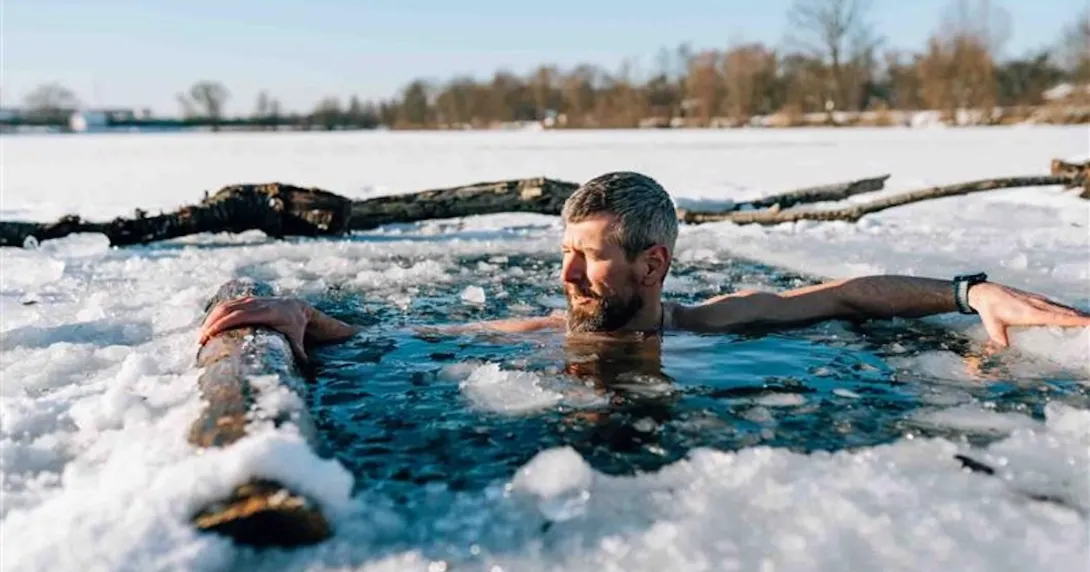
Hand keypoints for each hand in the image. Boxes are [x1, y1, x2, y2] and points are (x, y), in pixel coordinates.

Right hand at [199, 296, 312, 360]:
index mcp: (267, 312)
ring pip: (224, 305)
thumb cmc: (296, 328)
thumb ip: (299, 353)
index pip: (239, 316)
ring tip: (201, 337)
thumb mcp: (298, 340)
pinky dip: (215, 315)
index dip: (221, 324)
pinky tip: (207, 328)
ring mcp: (250, 300)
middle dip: (211, 324)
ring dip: (210, 319)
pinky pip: (226, 304)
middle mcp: (257, 303)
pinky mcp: (245, 300)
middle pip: (227, 310)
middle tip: (200, 342)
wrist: (297, 308)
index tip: (208, 336)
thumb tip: (303, 369)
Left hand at [968, 282, 1089, 346]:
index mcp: (1029, 312)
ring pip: (1062, 307)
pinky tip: (1073, 313)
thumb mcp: (991, 324)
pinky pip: (1056, 305)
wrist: (985, 291)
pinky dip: (1067, 309)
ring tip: (1089, 320)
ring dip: (1077, 313)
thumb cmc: (989, 309)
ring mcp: (1037, 300)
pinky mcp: (1035, 299)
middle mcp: (1037, 304)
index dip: (1074, 320)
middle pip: (1065, 312)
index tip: (1089, 321)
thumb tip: (1004, 348)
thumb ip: (998, 336)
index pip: (1057, 317)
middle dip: (1082, 318)